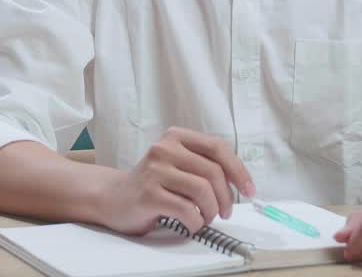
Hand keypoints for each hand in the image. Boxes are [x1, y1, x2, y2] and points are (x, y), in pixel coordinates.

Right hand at [93, 127, 255, 235]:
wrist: (112, 198)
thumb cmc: (153, 184)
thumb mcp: (178, 165)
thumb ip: (203, 165)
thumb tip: (240, 182)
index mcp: (177, 137)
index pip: (218, 148)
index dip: (239, 170)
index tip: (249, 190)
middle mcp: (165, 148)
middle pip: (213, 172)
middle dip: (226, 197)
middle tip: (225, 213)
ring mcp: (155, 170)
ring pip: (202, 191)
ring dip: (211, 211)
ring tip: (206, 218)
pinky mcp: (148, 194)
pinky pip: (186, 210)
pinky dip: (196, 222)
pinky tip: (191, 224)